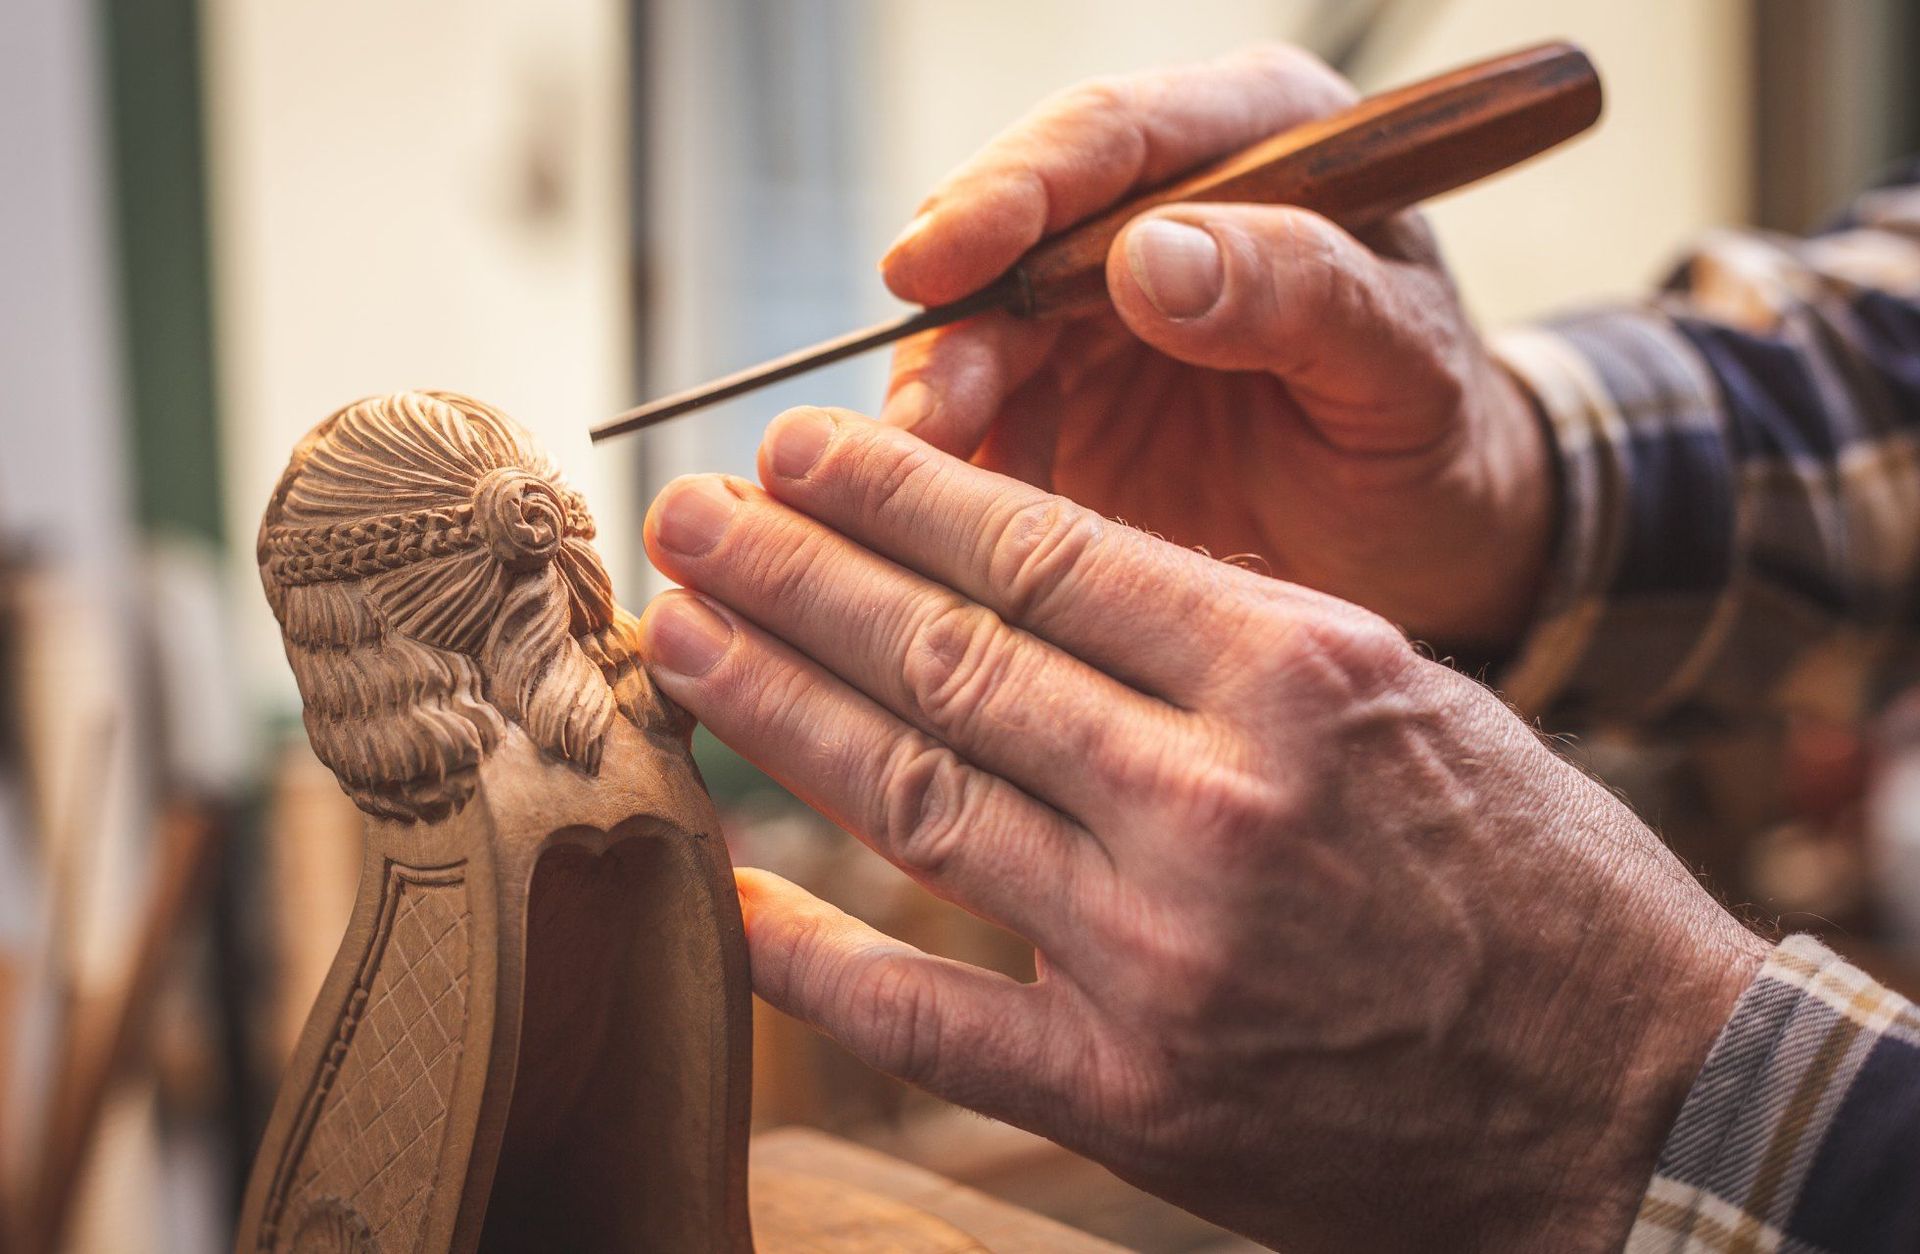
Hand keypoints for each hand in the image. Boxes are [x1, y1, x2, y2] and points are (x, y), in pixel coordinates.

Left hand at [637, 408, 1766, 1251]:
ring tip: (681, 638)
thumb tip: (1041, 578)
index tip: (798, 454)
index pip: (1045, 552)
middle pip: (950, 659)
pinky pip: (928, 1019)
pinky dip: (814, 955)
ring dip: (777, 712)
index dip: (895, 496)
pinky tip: (730, 891)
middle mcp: (1214, 804)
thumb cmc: (1538, 880)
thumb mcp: (1409, 698)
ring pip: (915, 802)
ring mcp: (1161, 959)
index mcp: (1299, 675)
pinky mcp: (1134, 1100)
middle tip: (686, 519)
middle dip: (794, 577)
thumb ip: (1229, 639)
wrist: (1636, 1101)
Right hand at [879, 44, 1551, 655]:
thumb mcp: (1404, 367)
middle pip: (1018, 230)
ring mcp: (1099, 303)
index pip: (1115, 132)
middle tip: (922, 412)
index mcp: (1264, 145)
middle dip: (956, 318)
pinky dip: (956, 464)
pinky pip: (981, 415)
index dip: (1016, 185)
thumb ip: (1301, 294)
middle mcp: (1165, 207)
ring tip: (922, 471)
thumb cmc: (1432, 437)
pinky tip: (947, 513)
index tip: (944, 257)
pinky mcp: (1061, 393)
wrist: (1422, 539)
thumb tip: (1148, 257)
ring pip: (978, 327)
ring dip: (941, 398)